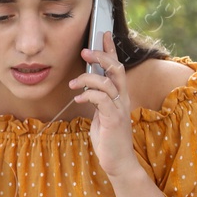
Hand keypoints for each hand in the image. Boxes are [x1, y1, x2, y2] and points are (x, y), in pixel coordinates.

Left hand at [71, 31, 142, 181]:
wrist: (119, 162)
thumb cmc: (108, 140)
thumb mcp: (100, 116)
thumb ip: (97, 102)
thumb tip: (86, 90)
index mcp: (119, 96)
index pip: (117, 67)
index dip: (111, 50)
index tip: (103, 34)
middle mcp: (122, 99)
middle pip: (116, 68)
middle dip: (101, 56)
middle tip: (85, 51)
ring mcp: (119, 108)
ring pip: (108, 82)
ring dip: (88, 78)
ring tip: (73, 82)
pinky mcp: (114, 119)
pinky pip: (102, 99)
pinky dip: (88, 95)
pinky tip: (79, 99)